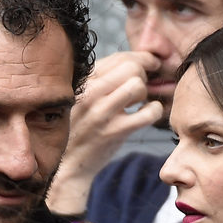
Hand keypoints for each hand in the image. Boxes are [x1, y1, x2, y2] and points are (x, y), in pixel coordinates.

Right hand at [46, 51, 163, 214]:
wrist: (67, 165)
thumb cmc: (80, 128)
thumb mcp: (83, 98)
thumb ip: (103, 79)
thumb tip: (139, 61)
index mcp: (83, 81)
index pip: (119, 57)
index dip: (141, 60)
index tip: (150, 66)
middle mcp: (89, 93)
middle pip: (131, 66)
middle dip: (144, 76)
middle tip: (141, 90)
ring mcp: (101, 112)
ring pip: (138, 85)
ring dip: (146, 94)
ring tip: (138, 104)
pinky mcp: (114, 132)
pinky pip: (148, 112)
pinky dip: (155, 111)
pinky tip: (146, 115)